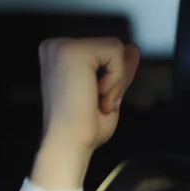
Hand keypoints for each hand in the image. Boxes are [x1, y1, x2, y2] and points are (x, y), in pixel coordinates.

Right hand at [32, 37, 139, 189]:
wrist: (69, 144)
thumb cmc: (83, 128)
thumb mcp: (109, 92)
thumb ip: (119, 69)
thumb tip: (133, 49)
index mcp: (59, 56)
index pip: (104, 52)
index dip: (113, 77)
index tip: (100, 101)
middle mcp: (55, 47)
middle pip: (111, 47)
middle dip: (116, 78)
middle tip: (99, 102)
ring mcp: (61, 46)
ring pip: (115, 48)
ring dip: (116, 80)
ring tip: (98, 99)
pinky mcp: (72, 50)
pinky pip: (115, 52)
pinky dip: (116, 78)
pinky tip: (98, 94)